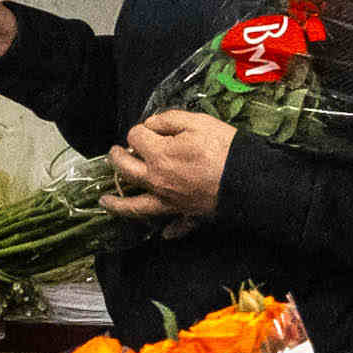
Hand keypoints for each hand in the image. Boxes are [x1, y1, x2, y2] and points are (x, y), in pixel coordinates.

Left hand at [98, 111, 233, 224]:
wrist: (248, 179)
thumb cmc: (224, 148)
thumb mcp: (197, 121)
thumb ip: (168, 120)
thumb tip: (151, 124)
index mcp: (158, 155)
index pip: (135, 138)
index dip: (140, 130)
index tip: (150, 129)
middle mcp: (156, 181)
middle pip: (125, 169)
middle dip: (117, 158)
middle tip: (115, 152)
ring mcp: (168, 201)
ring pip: (135, 206)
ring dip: (117, 203)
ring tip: (104, 200)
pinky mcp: (185, 214)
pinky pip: (173, 226)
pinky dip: (167, 230)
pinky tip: (162, 233)